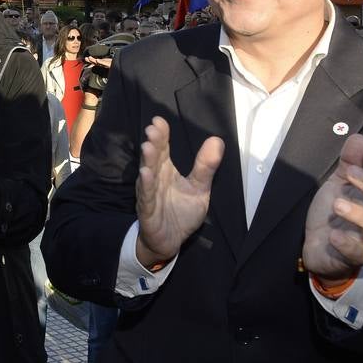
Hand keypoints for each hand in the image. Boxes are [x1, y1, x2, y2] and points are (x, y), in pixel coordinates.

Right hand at [135, 117, 224, 267]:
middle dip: (153, 144)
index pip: (162, 149)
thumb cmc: (181, 212)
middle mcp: (155, 180)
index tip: (159, 121)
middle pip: (153, 159)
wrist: (170, 241)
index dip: (161, 135)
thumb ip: (206, 166)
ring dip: (147, 162)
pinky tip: (146, 174)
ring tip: (148, 147)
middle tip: (153, 130)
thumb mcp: (199, 188)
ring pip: (148, 176)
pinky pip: (147, 197)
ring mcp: (150, 195)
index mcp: (166, 171)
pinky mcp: (148, 212)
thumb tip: (217, 140)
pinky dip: (146, 186)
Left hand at [303, 134, 362, 280]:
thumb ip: (349, 163)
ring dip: (359, 213)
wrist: (317, 246)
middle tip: (350, 173)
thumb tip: (359, 137)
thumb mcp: (337, 184)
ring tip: (337, 203)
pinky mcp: (355, 257)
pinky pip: (361, 254)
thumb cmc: (333, 212)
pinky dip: (350, 245)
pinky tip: (335, 235)